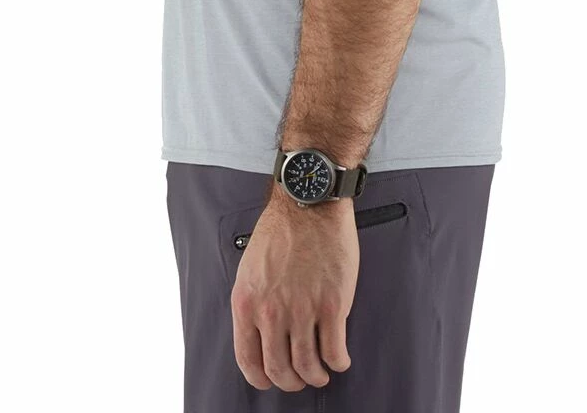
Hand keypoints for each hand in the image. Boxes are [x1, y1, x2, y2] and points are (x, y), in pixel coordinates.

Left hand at [230, 191, 358, 390]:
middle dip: (291, 381)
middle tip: (300, 378)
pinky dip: (338, 362)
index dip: (262, 378)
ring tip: (321, 372)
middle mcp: (272, 312)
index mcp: (247, 302)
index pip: (248, 360)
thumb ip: (254, 302)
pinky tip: (339, 359)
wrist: (310, 204)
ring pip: (308, 366)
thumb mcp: (251, 268)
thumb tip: (260, 333)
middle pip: (280, 370)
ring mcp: (303, 310)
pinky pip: (334, 351)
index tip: (271, 379)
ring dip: (316, 376)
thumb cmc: (282, 230)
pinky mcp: (332, 305)